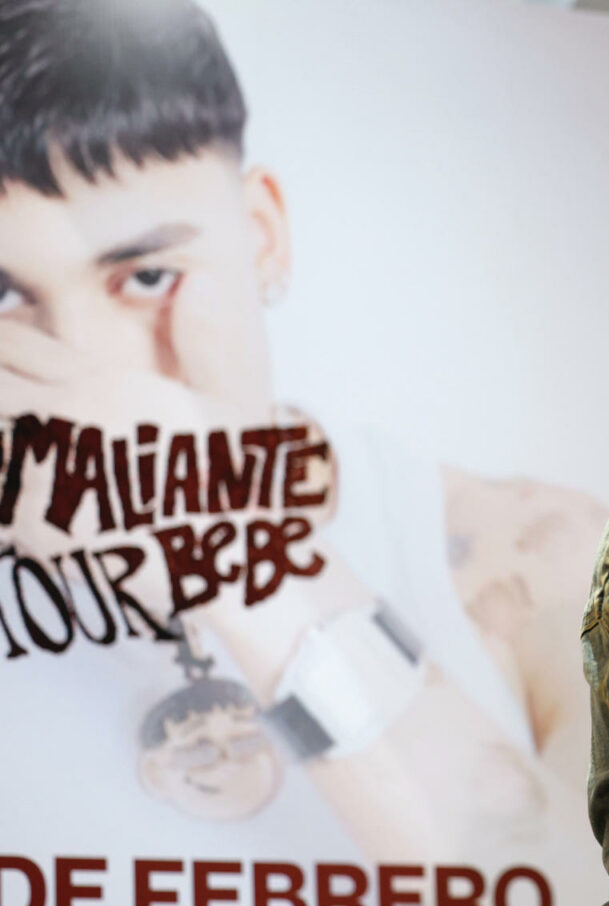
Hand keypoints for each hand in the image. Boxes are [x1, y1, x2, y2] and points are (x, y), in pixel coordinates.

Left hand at [0, 271, 288, 558]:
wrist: (229, 566)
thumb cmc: (233, 488)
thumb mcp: (232, 406)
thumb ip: (205, 342)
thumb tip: (199, 284)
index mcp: (108, 387)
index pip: (16, 343)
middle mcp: (69, 424)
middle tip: (5, 389)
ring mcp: (46, 474)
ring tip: (9, 425)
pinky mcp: (33, 524)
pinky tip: (12, 472)